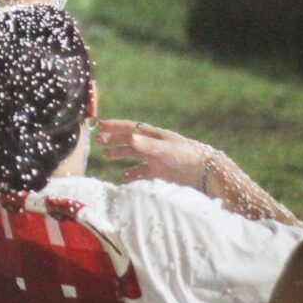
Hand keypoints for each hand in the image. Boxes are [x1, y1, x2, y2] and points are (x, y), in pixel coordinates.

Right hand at [96, 119, 215, 187]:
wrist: (204, 171)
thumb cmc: (186, 156)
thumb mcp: (165, 149)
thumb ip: (147, 145)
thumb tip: (129, 137)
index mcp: (153, 135)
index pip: (130, 128)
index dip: (115, 126)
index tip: (100, 125)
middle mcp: (152, 145)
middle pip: (129, 140)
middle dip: (114, 139)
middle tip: (98, 141)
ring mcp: (155, 158)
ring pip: (133, 154)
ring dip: (120, 153)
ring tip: (106, 155)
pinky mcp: (160, 171)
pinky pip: (142, 171)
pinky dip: (133, 173)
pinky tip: (125, 177)